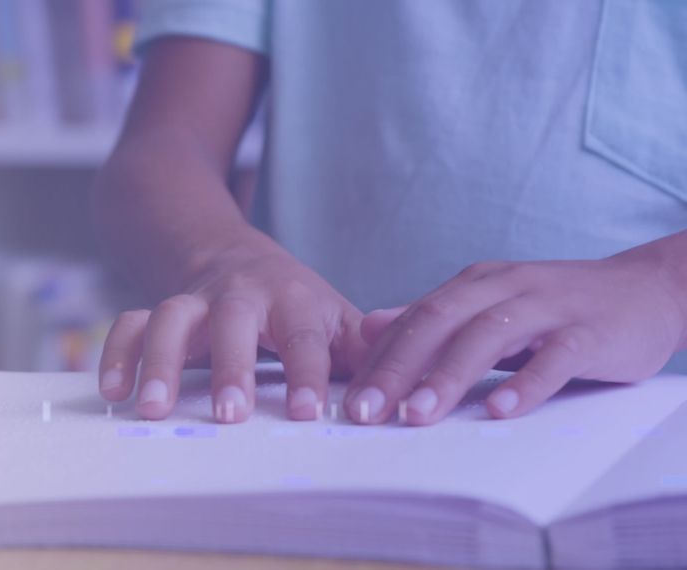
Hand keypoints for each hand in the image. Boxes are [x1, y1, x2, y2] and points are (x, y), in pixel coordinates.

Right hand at [98, 243, 367, 422]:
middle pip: (232, 319)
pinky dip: (117, 353)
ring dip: (159, 360)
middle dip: (229, 365)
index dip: (307, 373)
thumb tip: (399, 384)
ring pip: (170, 317)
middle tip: (228, 415)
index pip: (303, 336)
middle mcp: (239, 295)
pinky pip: (130, 323)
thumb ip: (365, 350)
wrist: (233, 255)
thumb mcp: (334, 317)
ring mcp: (194, 300)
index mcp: (291, 300)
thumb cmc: (293, 304)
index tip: (306, 415)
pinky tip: (113, 392)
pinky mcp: (158, 309)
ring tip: (152, 409)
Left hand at [347, 244, 686, 424]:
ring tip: (417, 415)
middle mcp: (504, 288)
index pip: (415, 320)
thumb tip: (368, 329)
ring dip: (448, 376)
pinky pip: (555, 355)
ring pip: (489, 336)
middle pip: (439, 323)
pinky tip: (501, 410)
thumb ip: (431, 318)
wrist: (649, 288)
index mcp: (474, 284)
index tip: (349, 402)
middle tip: (367, 412)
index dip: (379, 361)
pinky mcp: (591, 331)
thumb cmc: (557, 307)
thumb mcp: (489, 305)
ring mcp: (548, 307)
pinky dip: (527, 381)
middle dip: (397, 369)